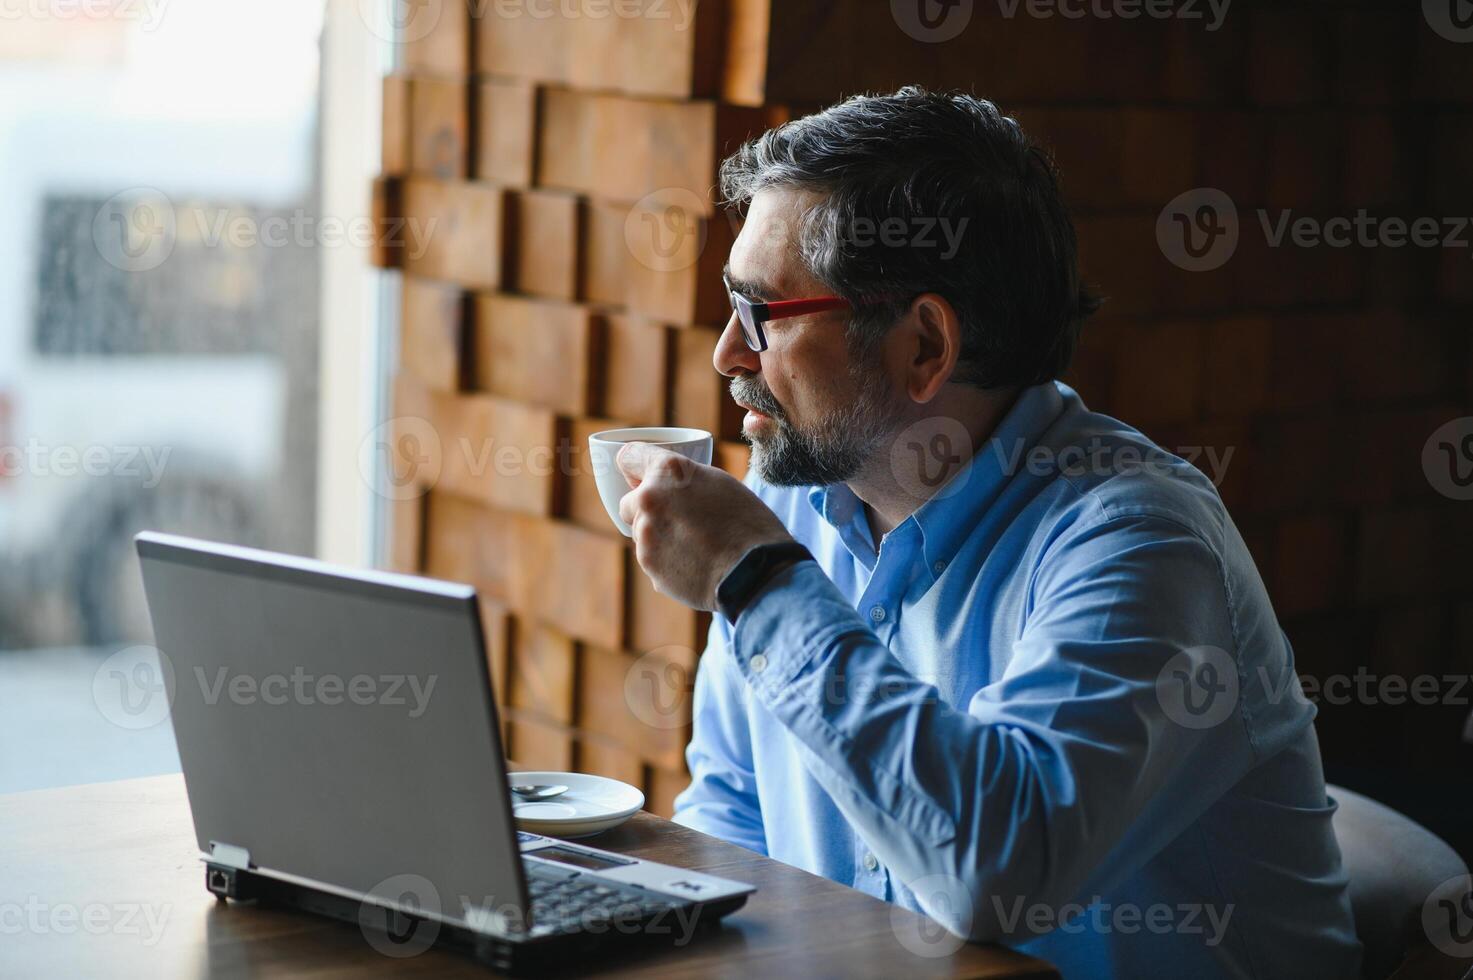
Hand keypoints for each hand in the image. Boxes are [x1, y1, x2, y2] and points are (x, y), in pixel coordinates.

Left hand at [616, 442, 793, 610]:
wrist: (758, 573)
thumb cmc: (748, 523)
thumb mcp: (720, 483)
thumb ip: (684, 480)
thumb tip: (668, 486)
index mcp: (667, 471)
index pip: (628, 457)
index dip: (636, 467)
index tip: (641, 475)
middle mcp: (648, 500)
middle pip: (630, 502)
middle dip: (648, 508)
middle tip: (679, 516)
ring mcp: (646, 537)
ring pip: (642, 533)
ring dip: (660, 536)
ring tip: (696, 544)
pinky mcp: (650, 568)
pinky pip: (653, 559)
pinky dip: (668, 561)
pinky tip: (695, 563)